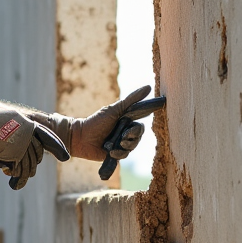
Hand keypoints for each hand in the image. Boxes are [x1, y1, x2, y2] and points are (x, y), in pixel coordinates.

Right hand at [0, 107, 69, 189]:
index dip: (57, 147)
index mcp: (26, 122)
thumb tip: (20, 152)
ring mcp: (24, 142)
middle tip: (22, 174)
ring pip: (30, 165)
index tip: (65, 157)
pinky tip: (8, 177)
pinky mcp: (17, 153)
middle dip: (31, 166)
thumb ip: (15, 135)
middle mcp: (28, 131)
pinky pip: (20, 171)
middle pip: (37, 155)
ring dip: (22, 175)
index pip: (47, 136)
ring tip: (14, 181)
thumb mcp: (2, 126)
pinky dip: (15, 177)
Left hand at [29, 86, 165, 165]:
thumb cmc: (96, 121)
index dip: (149, 114)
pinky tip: (110, 151)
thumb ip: (131, 100)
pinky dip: (118, 152)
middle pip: (139, 134)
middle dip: (132, 134)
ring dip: (125, 144)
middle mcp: (125, 132)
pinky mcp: (115, 154)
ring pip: (133, 145)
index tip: (160, 106)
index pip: (142, 118)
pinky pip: (124, 155)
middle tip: (123, 134)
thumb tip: (148, 87)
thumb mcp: (114, 109)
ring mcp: (121, 143)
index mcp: (126, 120)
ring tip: (116, 142)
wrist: (81, 137)